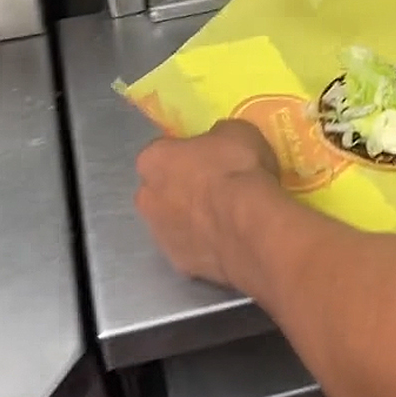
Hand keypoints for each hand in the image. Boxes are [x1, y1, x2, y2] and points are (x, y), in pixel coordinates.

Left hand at [134, 119, 280, 287]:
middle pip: (162, 190)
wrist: (250, 225)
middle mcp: (146, 197)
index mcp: (152, 159)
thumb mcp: (236, 133)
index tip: (210, 161)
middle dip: (183, 190)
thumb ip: (218, 137)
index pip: (164, 153)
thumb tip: (220, 142)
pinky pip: (193, 250)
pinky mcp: (179, 263)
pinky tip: (230, 244)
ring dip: (192, 221)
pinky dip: (207, 248)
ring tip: (227, 221)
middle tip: (217, 192)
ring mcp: (159, 234)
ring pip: (173, 223)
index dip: (188, 156)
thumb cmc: (238, 170)